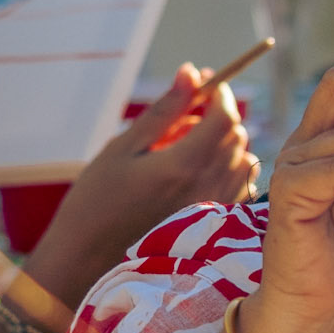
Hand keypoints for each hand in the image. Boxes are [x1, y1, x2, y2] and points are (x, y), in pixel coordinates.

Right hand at [23, 64, 258, 311]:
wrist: (90, 259)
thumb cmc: (97, 201)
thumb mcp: (123, 148)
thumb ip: (164, 111)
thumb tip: (192, 72)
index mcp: (184, 164)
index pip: (224, 116)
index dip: (221, 93)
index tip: (208, 84)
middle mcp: (207, 187)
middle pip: (236, 135)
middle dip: (219, 116)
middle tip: (188, 115)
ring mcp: (215, 209)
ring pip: (242, 160)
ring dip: (224, 143)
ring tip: (186, 147)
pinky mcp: (215, 226)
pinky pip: (240, 186)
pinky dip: (228, 169)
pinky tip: (198, 173)